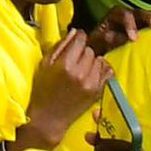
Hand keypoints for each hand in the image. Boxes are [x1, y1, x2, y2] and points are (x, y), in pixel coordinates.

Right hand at [16, 32, 109, 149]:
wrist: (49, 118)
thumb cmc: (42, 90)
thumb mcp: (45, 65)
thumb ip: (60, 47)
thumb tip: (75, 32)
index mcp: (66, 65)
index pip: (81, 40)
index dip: (78, 38)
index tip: (76, 40)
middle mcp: (81, 73)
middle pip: (90, 50)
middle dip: (83, 52)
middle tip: (75, 59)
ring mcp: (91, 84)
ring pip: (99, 60)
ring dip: (92, 62)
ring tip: (82, 68)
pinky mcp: (98, 92)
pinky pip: (108, 72)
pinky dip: (102, 70)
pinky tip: (93, 73)